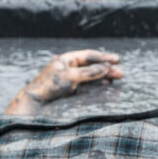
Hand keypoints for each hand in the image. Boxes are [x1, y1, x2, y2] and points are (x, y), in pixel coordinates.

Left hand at [5, 50, 123, 114]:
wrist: (36, 103)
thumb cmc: (49, 86)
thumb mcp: (69, 77)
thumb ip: (88, 72)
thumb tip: (105, 68)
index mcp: (67, 59)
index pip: (88, 56)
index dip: (103, 57)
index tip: (117, 60)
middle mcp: (70, 67)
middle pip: (92, 65)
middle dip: (107, 68)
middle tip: (121, 73)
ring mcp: (71, 79)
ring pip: (92, 75)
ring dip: (104, 77)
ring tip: (117, 79)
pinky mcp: (71, 90)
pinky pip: (88, 85)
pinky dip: (98, 85)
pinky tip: (106, 86)